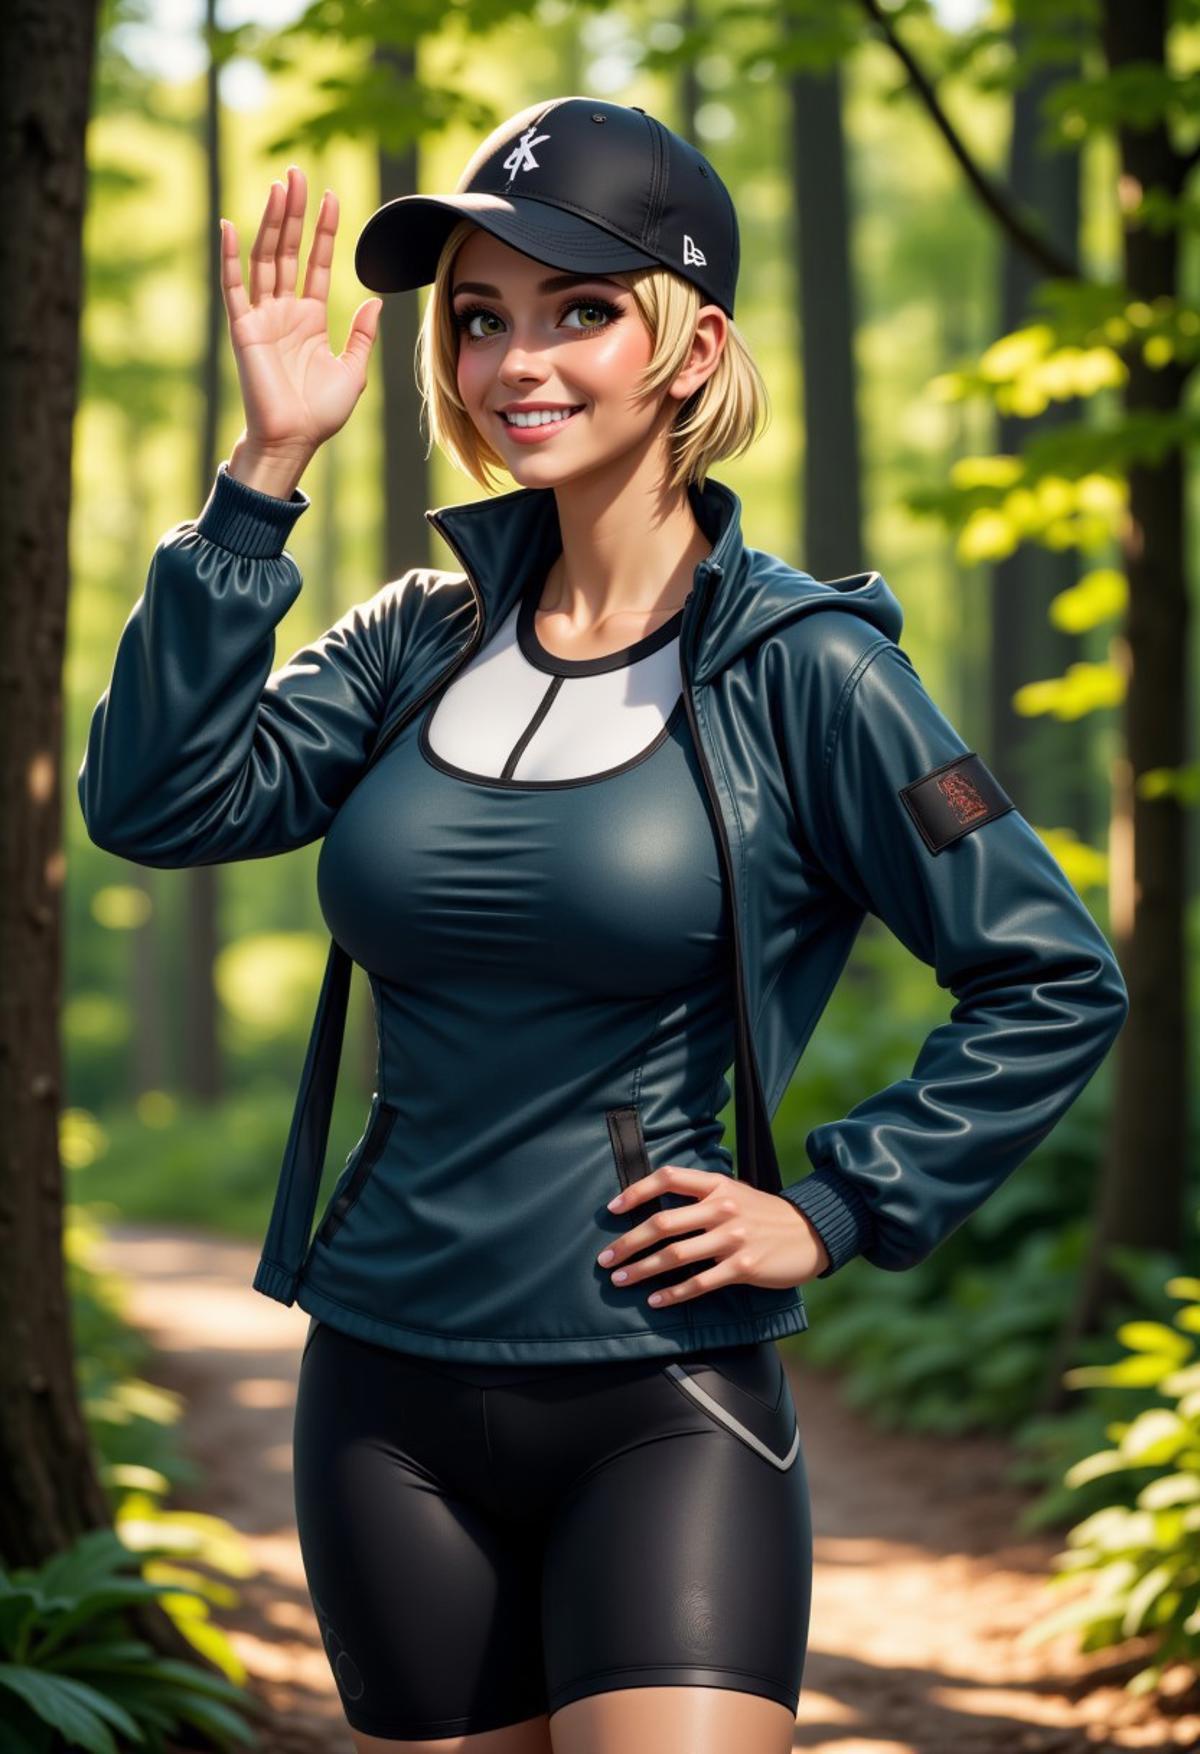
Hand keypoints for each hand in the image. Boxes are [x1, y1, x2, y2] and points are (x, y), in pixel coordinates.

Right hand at [219, 166, 381, 463]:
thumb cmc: (321, 414)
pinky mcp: (243, 329)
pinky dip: (230, 257)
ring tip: (280, 186)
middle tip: (299, 174)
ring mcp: (262, 317)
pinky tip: (230, 225)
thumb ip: (362, 336)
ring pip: (265, 259)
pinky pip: (233, 287)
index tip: (332, 196)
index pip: (315, 263)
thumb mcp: (354, 371)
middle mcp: (284, 311)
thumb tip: (374, 301)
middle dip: (295, 212)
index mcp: (310, 318)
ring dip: (271, 222)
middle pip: (288, 250)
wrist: (294, 441)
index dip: (323, 230)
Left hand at [596, 1167, 830, 1308]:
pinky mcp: (744, 1267)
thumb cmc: (763, 1214)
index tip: (612, 1209)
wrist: (810, 1233)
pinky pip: (700, 1283)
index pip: (668, 1178)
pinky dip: (673, 1293)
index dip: (636, 1191)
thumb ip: (701, 1196)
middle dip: (628, 1242)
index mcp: (717, 1184)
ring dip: (643, 1269)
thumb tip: (657, 1211)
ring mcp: (733, 1238)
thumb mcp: (735, 1192)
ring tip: (620, 1280)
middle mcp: (723, 1207)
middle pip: (664, 1223)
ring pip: (676, 1255)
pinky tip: (655, 1300)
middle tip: (605, 1259)